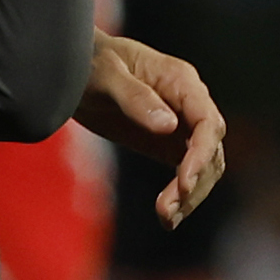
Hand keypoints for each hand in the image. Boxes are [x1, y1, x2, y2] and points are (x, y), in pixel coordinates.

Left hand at [70, 31, 226, 226]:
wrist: (70, 68)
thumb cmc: (88, 60)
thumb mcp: (105, 75)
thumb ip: (135, 98)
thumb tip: (168, 126)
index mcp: (180, 80)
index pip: (207, 122)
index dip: (201, 154)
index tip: (185, 182)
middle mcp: (187, 104)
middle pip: (209, 150)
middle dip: (195, 182)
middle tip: (168, 210)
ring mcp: (180, 126)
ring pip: (202, 168)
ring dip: (189, 196)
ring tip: (166, 219)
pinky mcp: (166, 145)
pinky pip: (183, 174)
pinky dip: (179, 197)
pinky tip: (167, 218)